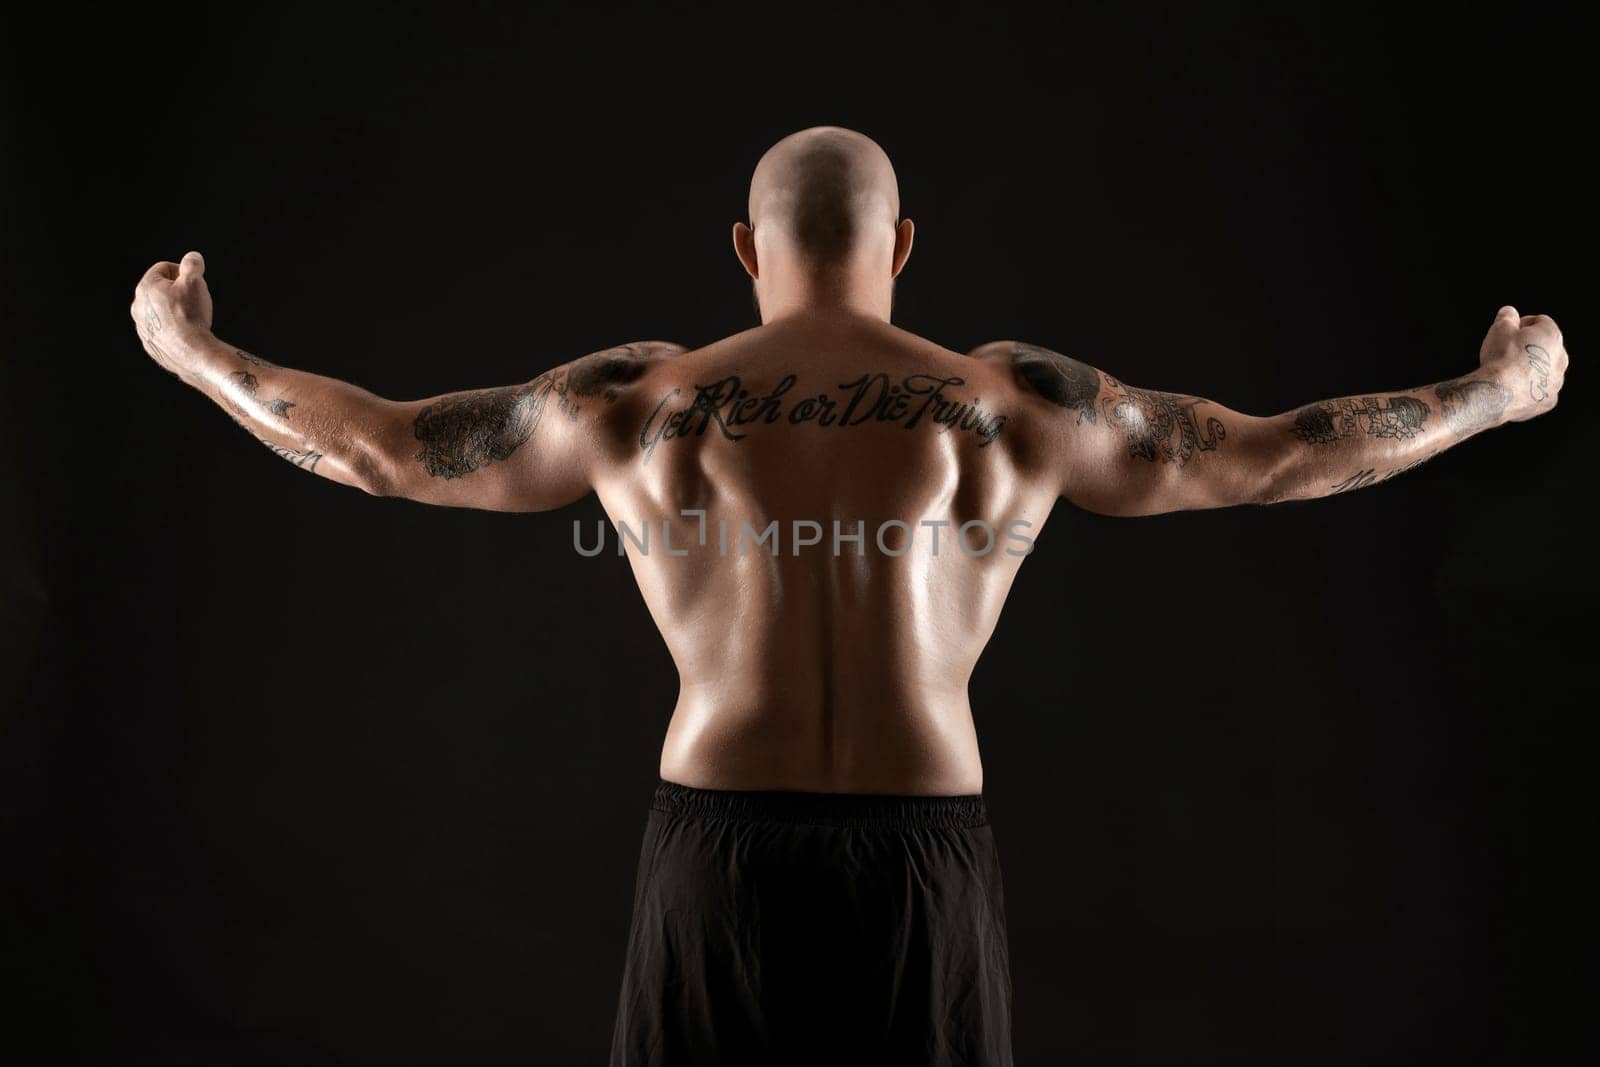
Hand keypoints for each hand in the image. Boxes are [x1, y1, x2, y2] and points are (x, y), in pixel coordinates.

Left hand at [131, 251, 213, 382]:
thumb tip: (192, 257)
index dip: (182, 271)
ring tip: (191, 317)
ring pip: (159, 311)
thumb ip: (192, 265)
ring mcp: (143, 327)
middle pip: (159, 290)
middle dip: (177, 291)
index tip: (195, 280)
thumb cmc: (191, 315)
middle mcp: (138, 306)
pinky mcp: (150, 343)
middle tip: (195, 298)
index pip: (163, 268)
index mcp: (146, 287)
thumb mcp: (195, 282)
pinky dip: (172, 329)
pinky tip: (187, 333)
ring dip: (173, 310)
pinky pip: (161, 330)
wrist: (191, 352)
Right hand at [1479, 304, 1567, 421]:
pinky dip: (1528, 389)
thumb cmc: (1501, 357)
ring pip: (1544, 371)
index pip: (1540, 321)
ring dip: (1530, 369)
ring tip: (1508, 371)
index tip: (1509, 330)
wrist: (1498, 391)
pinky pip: (1539, 391)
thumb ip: (1507, 316)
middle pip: (1545, 347)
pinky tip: (1512, 388)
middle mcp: (1560, 358)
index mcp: (1552, 335)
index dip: (1522, 324)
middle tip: (1507, 351)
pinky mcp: (1548, 400)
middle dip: (1529, 347)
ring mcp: (1556, 381)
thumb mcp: (1500, 328)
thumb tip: (1508, 312)